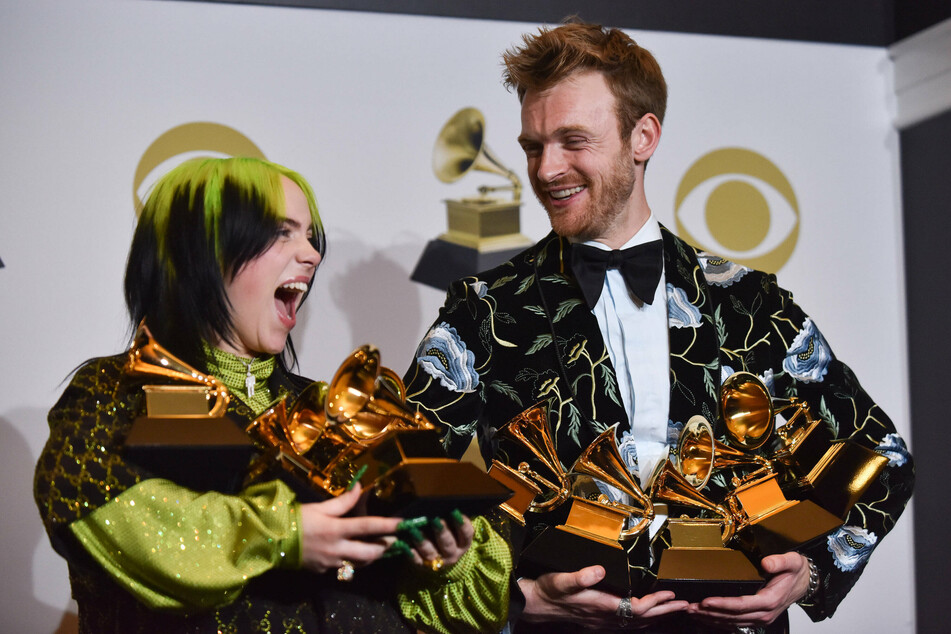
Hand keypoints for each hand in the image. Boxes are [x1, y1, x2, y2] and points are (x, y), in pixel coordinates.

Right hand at [298, 483, 400, 573]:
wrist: (271, 542)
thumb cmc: (295, 520)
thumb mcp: (319, 507)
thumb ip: (343, 501)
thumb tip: (360, 487)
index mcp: (336, 529)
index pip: (369, 526)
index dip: (388, 525)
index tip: (404, 524)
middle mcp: (337, 549)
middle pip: (370, 552)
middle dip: (386, 547)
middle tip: (394, 540)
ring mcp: (331, 563)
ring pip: (360, 563)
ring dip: (372, 555)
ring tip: (378, 546)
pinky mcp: (324, 571)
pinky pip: (344, 568)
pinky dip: (352, 560)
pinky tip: (352, 553)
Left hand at [396, 511, 474, 570]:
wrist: (441, 558)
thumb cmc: (448, 534)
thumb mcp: (455, 529)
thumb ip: (452, 517)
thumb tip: (445, 501)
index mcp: (463, 543)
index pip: (466, 533)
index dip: (462, 523)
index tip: (454, 511)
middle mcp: (453, 554)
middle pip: (447, 543)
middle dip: (441, 531)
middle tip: (435, 519)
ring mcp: (438, 562)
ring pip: (430, 552)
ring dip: (422, 541)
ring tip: (414, 530)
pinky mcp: (424, 566)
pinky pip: (417, 561)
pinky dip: (412, 554)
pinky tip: (406, 546)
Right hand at [519, 565, 688, 628]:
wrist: (533, 606)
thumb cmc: (547, 591)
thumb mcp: (561, 579)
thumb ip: (581, 575)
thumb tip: (601, 570)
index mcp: (601, 606)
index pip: (637, 609)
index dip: (656, 602)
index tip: (671, 594)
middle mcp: (605, 618)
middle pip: (642, 620)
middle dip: (665, 612)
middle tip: (685, 606)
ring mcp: (601, 623)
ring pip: (637, 625)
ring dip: (657, 617)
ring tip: (673, 610)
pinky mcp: (597, 622)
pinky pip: (627, 625)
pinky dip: (642, 621)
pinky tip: (646, 618)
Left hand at [687, 552, 811, 627]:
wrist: (805, 582)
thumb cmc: (797, 572)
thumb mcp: (792, 561)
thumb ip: (780, 561)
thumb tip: (766, 563)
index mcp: (770, 600)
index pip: (741, 605)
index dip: (722, 604)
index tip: (706, 601)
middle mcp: (764, 613)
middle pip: (732, 616)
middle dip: (710, 613)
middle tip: (690, 607)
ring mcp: (761, 618)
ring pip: (732, 622)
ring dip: (711, 618)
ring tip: (693, 612)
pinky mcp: (757, 618)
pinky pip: (736, 623)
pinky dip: (719, 622)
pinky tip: (706, 618)